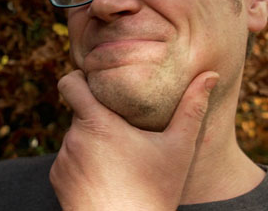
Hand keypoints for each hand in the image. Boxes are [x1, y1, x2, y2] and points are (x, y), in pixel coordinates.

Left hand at [49, 70, 218, 210]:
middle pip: (79, 112)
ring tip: (117, 158)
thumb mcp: (178, 150)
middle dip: (97, 116)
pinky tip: (105, 176)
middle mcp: (73, 138)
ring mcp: (63, 160)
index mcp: (97, 123)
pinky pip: (68, 159)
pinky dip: (82, 162)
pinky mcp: (57, 179)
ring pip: (74, 136)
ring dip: (90, 140)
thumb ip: (191, 108)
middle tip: (123, 129)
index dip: (79, 78)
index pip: (70, 83)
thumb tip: (210, 75)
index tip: (96, 83)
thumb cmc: (154, 192)